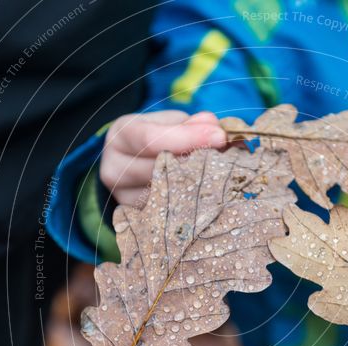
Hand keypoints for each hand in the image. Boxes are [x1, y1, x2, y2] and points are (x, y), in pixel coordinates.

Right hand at [100, 110, 226, 205]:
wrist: (139, 164)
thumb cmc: (160, 137)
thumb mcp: (172, 122)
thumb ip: (192, 124)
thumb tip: (216, 130)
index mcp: (121, 136)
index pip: (151, 139)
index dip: (188, 137)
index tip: (220, 136)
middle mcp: (115, 169)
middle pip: (161, 169)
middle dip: (199, 163)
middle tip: (232, 158)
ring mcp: (124, 199)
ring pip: (167, 195)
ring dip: (201, 186)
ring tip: (225, 175)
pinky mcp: (139, 221)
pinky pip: (170, 214)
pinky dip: (194, 204)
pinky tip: (212, 196)